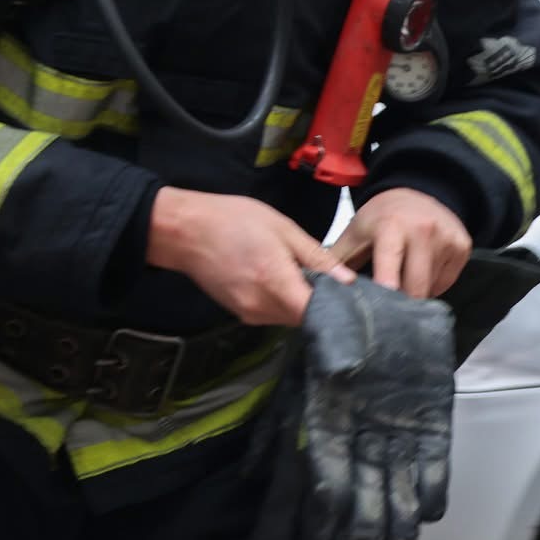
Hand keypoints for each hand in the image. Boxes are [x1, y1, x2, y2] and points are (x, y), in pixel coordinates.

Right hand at [147, 187, 353, 326]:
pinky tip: (283, 279)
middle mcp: (262, 308)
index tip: (355, 298)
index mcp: (276, 283)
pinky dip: (283, 301)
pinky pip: (272, 313)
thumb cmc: (233, 219)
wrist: (184, 230)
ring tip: (308, 277)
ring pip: (290, 318)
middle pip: (306, 319)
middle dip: (323, 305)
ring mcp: (248, 314)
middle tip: (336, 282)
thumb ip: (316, 257)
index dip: (340, 310)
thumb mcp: (282, 228)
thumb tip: (348, 281)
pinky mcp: (239, 313)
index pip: (319, 315)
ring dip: (302, 303)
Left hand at [330, 188, 471, 299]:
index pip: (390, 263)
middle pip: (416, 285)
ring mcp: (448, 239)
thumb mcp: (355, 232)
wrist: (418, 192)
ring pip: (431, 288)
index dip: (387, 289)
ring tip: (402, 286)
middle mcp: (424, 230)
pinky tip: (420, 274)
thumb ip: (338, 261)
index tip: (382, 311)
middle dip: (401, 304)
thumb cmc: (381, 217)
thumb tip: (320, 292)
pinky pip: (446, 283)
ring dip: (415, 294)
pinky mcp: (464, 248)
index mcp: (392, 226)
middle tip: (386, 316)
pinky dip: (431, 286)